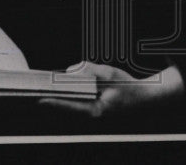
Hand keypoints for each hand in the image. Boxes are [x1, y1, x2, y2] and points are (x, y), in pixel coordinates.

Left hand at [38, 62, 185, 118]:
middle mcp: (93, 114)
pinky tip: (69, 86)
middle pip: (68, 106)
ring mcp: (94, 113)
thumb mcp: (110, 74)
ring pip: (73, 104)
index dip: (54, 102)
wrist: (146, 98)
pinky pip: (80, 102)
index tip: (39, 99)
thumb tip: (71, 70)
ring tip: (50, 88)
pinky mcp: (96, 108)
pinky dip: (74, 95)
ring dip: (65, 95)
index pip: (70, 106)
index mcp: (96, 110)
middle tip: (38, 91)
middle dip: (55, 98)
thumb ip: (90, 71)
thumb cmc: (130, 88)